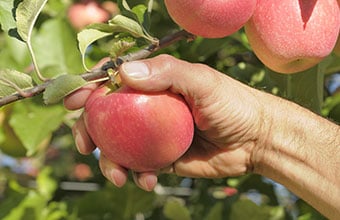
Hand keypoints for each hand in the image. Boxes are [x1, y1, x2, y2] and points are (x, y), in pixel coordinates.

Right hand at [64, 55, 267, 190]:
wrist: (255, 139)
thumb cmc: (233, 104)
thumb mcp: (203, 82)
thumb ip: (167, 73)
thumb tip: (124, 72)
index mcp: (155, 84)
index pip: (115, 82)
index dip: (89, 89)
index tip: (73, 102)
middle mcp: (149, 108)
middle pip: (108, 117)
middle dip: (88, 131)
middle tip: (86, 145)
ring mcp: (154, 135)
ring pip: (118, 146)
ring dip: (109, 163)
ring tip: (118, 175)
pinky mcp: (162, 157)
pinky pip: (139, 167)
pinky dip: (137, 176)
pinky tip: (148, 181)